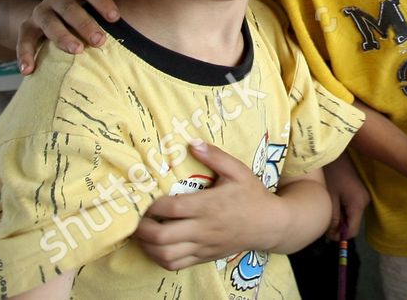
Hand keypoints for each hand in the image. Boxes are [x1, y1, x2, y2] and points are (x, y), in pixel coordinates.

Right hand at [16, 0, 118, 73]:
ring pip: (49, 22)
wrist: (48, 13)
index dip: (102, 1)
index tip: (115, 18)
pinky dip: (26, 54)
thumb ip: (123, 1)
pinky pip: (24, 40)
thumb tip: (156, 1)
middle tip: (100, 41)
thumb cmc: (84, 11)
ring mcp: (40, 12)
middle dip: (85, 23)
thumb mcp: (98, 4)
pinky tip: (29, 70)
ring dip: (61, 36)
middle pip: (70, 8)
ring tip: (76, 51)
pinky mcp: (26, 28)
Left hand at [135, 141, 282, 270]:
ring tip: (143, 233)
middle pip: (162, 236)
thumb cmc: (252, 195)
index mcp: (209, 205)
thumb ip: (215, 156)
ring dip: (148, 246)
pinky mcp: (204, 257)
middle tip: (136, 218)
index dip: (152, 205)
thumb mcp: (238, 171)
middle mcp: (203, 228)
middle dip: (142, 228)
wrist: (270, 225)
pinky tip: (156, 247)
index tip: (146, 197)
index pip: (171, 209)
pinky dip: (160, 258)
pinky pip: (176, 265)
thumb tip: (192, 142)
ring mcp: (203, 246)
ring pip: (166, 255)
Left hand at [323, 155, 369, 240]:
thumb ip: (333, 219)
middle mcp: (364, 201)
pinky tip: (331, 201)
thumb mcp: (329, 198)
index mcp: (358, 204)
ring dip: (339, 217)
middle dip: (338, 226)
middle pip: (353, 223)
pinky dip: (341, 208)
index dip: (340, 236)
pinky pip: (351, 206)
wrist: (334, 152)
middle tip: (323, 221)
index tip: (326, 234)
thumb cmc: (330, 173)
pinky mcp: (359, 191)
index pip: (353, 231)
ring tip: (326, 209)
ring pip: (351, 215)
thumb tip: (333, 235)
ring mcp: (363, 195)